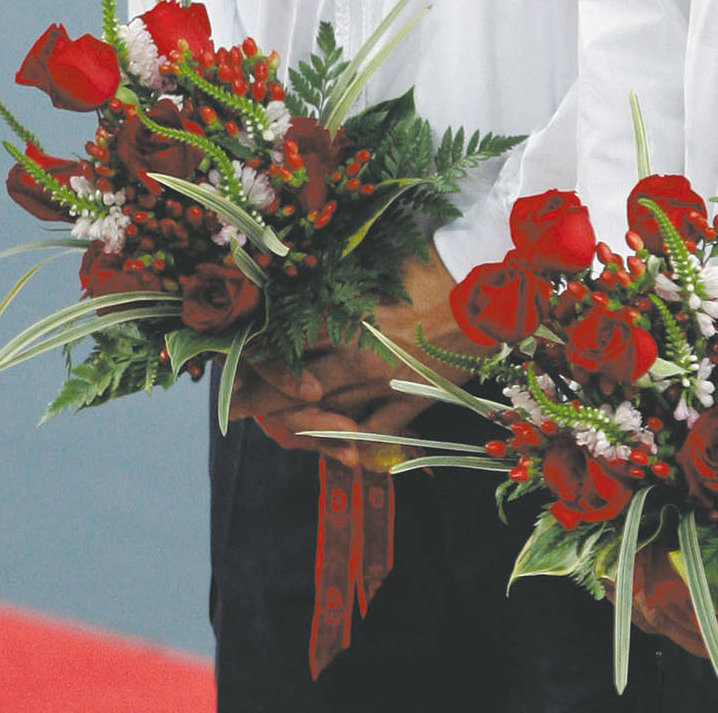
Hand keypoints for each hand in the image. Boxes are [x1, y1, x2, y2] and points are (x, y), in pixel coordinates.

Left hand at [229, 249, 469, 466]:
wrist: (491, 289)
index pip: (285, 343)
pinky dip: (351, 445)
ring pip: (326, 414)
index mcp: (347, 316)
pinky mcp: (411, 403)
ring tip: (269, 428)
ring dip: (294, 422)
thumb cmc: (436, 267)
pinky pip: (372, 434)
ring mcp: (384, 384)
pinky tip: (336, 451)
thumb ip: (344, 291)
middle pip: (292, 386)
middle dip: (255, 398)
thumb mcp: (381, 271)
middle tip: (226, 406)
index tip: (231, 360)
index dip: (254, 355)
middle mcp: (358, 356)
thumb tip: (306, 294)